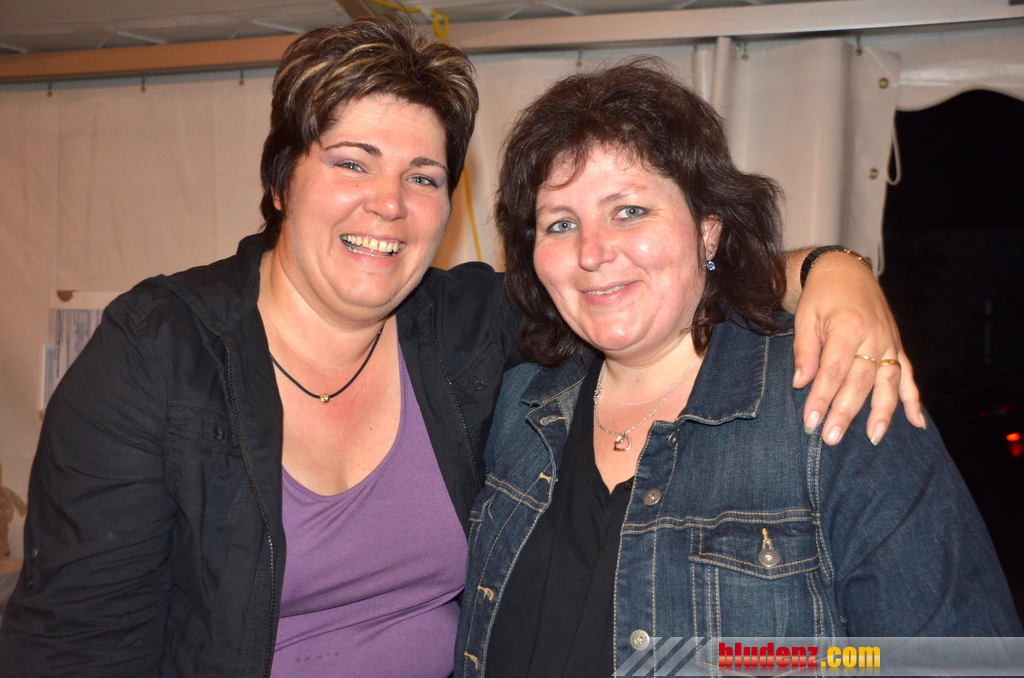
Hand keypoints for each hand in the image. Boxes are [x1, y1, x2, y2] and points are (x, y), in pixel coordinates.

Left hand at [791, 252, 925, 445]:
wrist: (845, 271)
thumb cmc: (821, 297)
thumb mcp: (806, 317)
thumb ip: (804, 350)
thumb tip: (801, 382)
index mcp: (848, 326)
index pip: (833, 371)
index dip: (821, 398)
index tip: (810, 422)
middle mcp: (874, 336)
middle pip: (860, 381)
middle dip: (845, 412)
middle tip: (831, 438)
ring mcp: (890, 342)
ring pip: (888, 382)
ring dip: (882, 413)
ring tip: (873, 438)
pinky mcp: (898, 346)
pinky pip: (908, 375)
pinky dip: (913, 400)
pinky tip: (917, 423)